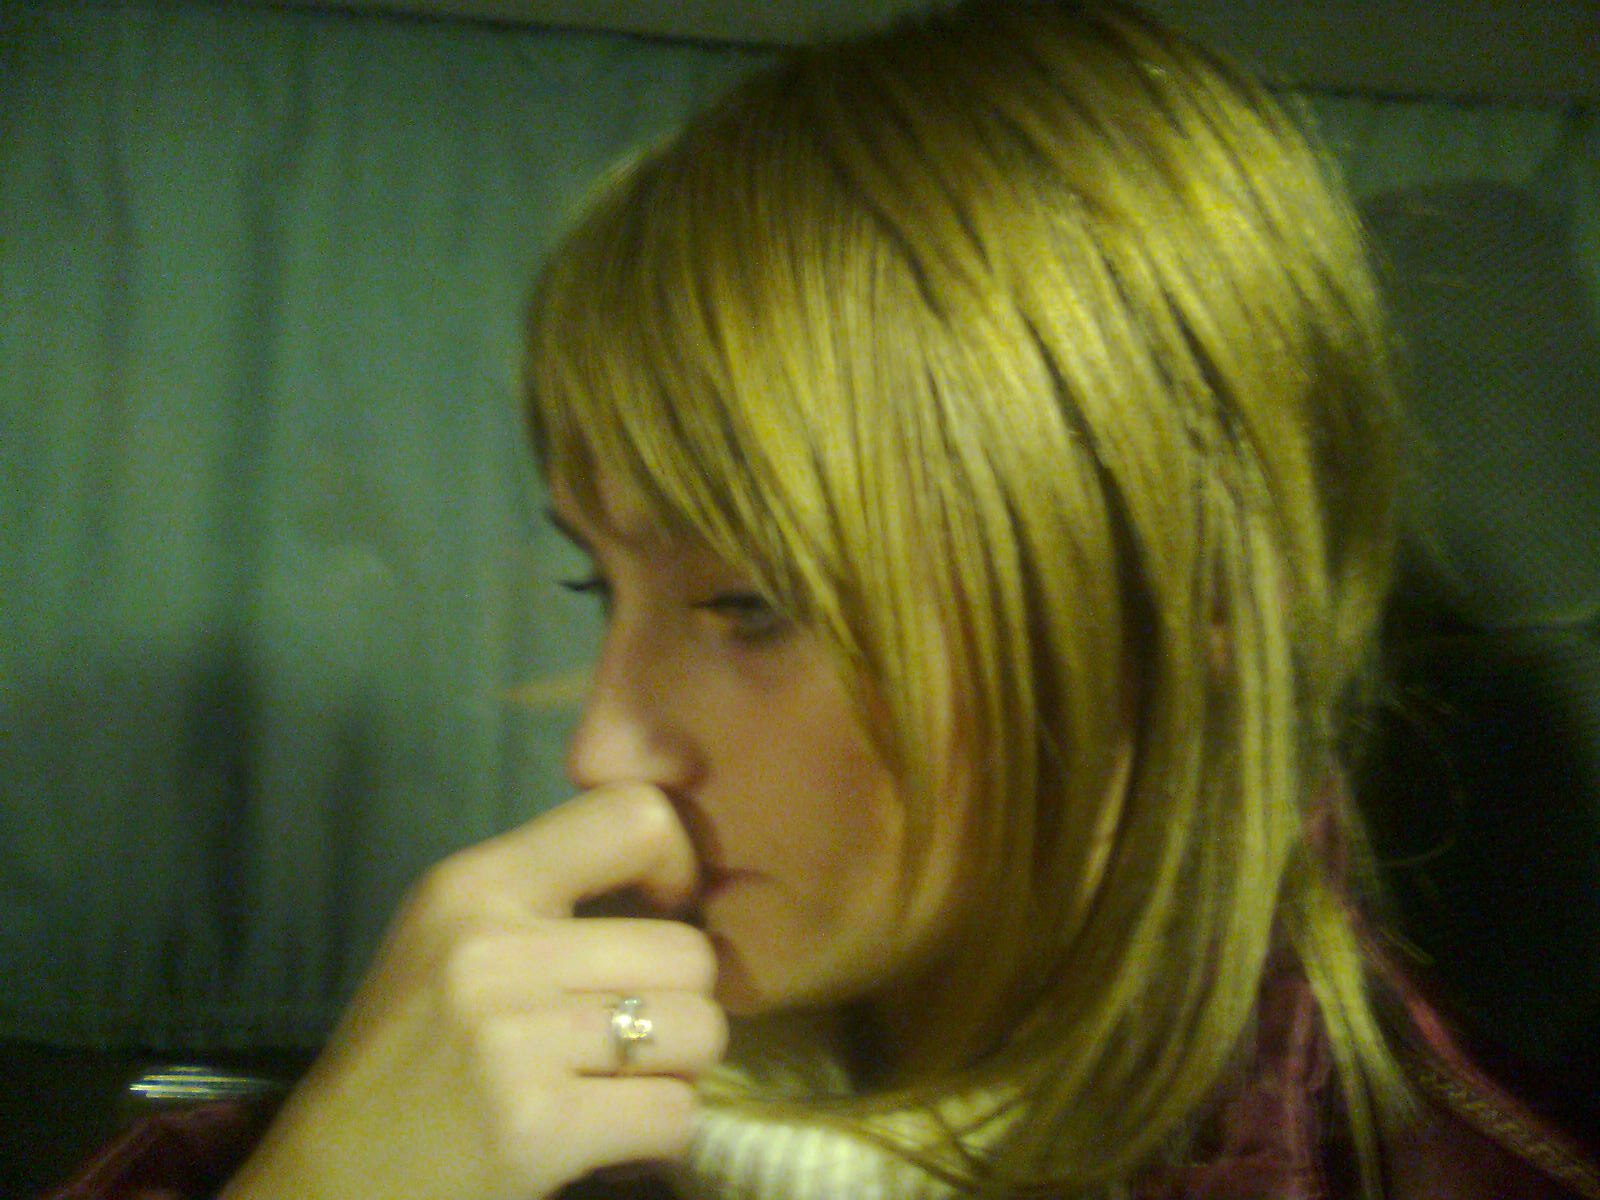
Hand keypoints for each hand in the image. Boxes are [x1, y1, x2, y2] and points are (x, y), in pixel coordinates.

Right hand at [219, 784, 726, 1199]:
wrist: (328, 1183)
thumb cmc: (409, 1056)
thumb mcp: (455, 940)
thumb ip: (553, 897)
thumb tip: (683, 876)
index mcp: (474, 884)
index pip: (635, 816)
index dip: (679, 866)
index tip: (660, 916)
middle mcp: (493, 948)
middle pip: (689, 949)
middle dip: (682, 1000)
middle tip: (634, 1033)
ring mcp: (514, 1039)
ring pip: (699, 1028)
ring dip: (679, 1067)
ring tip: (621, 1082)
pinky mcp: (536, 1127)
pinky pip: (676, 1112)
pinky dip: (660, 1132)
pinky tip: (609, 1134)